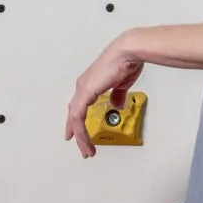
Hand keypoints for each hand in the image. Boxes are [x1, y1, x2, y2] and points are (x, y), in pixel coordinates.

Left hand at [66, 38, 144, 157]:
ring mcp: (83, 88)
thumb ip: (117, 95)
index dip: (76, 122)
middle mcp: (83, 85)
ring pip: (75, 118)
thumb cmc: (126, 62)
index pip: (78, 106)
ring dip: (80, 136)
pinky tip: (85, 138)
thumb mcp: (121, 84)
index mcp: (90, 83)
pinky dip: (81, 129)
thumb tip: (116, 104)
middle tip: (82, 148)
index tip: (76, 136)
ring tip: (87, 150)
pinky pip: (78, 115)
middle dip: (77, 133)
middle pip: (74, 114)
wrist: (128, 52)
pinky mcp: (86, 91)